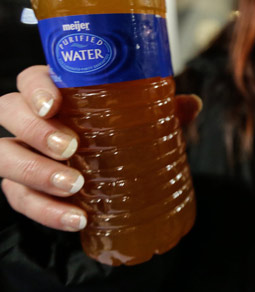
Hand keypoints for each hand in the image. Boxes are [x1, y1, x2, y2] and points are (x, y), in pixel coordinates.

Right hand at [0, 65, 201, 231]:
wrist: (102, 170)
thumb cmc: (113, 131)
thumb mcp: (138, 118)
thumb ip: (161, 109)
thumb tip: (192, 103)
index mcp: (55, 92)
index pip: (30, 78)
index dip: (36, 88)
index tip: (55, 104)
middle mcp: (29, 119)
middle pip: (9, 113)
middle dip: (35, 130)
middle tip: (70, 147)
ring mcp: (19, 152)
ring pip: (5, 157)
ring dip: (36, 173)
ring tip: (74, 186)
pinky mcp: (19, 187)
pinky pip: (20, 199)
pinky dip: (46, 212)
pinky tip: (76, 219)